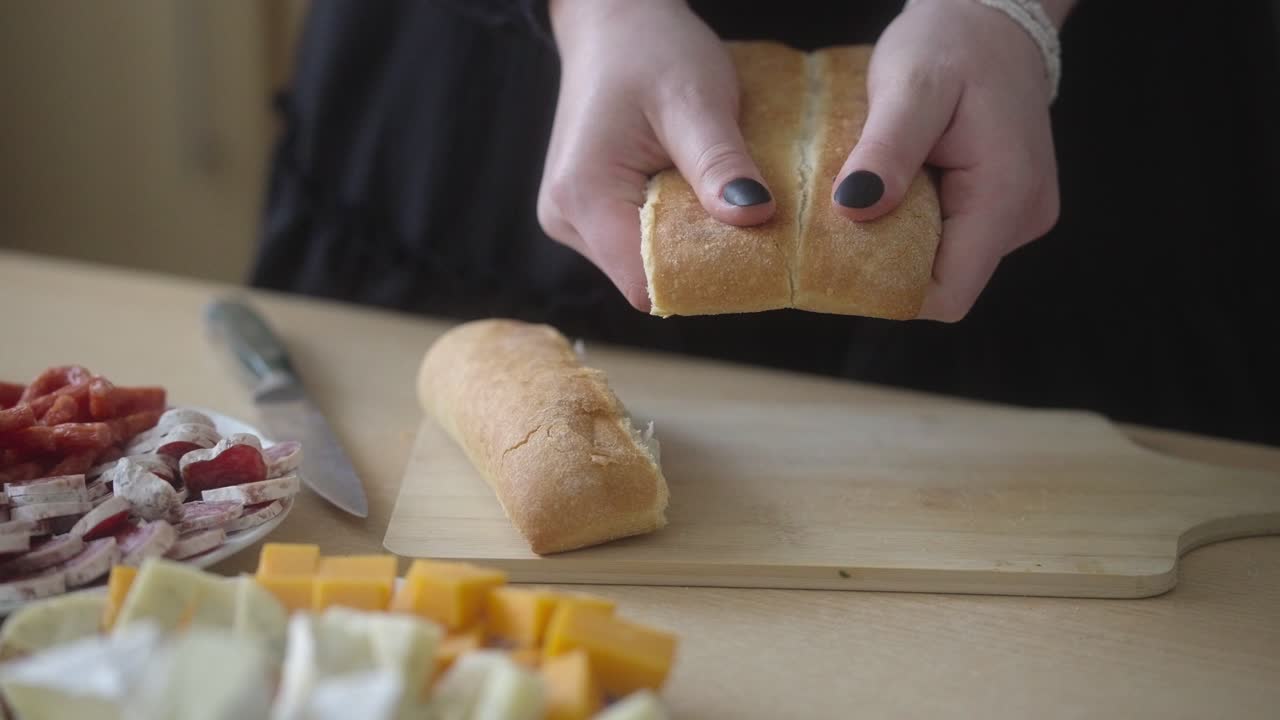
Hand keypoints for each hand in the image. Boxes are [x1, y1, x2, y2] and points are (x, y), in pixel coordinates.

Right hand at [538, 0, 774, 310]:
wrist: (614, 20)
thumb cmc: (650, 49)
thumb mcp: (694, 100)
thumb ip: (719, 162)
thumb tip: (755, 217)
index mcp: (583, 196)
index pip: (645, 282)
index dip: (700, 277)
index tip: (750, 256)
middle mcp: (566, 218)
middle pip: (644, 277)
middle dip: (698, 260)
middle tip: (745, 222)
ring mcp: (572, 218)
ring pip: (642, 263)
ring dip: (686, 243)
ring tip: (717, 199)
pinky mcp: (586, 211)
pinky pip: (636, 242)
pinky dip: (673, 228)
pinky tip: (694, 195)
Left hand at [833, 0, 1065, 321]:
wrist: (991, 18)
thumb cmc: (951, 42)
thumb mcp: (911, 85)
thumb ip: (887, 150)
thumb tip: (855, 208)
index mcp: (1006, 196)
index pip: (947, 295)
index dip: (890, 293)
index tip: (839, 268)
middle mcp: (1022, 218)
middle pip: (943, 283)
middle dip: (887, 266)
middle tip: (843, 224)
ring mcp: (1017, 215)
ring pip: (944, 262)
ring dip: (899, 241)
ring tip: (871, 196)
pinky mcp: (1004, 208)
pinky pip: (950, 238)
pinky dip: (914, 223)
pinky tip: (895, 189)